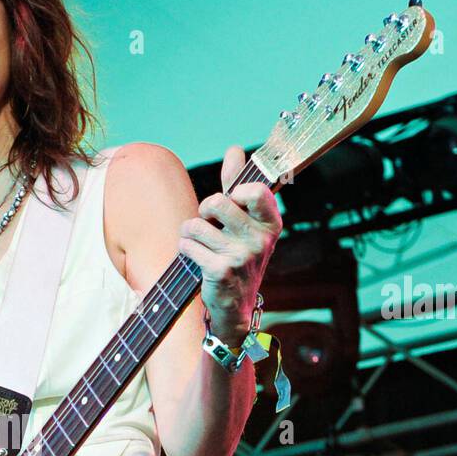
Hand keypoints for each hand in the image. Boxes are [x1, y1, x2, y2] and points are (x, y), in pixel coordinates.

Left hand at [178, 145, 281, 344]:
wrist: (236, 305)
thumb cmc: (238, 255)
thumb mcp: (245, 222)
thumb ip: (237, 185)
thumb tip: (234, 150)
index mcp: (271, 223)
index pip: (253, 189)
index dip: (233, 192)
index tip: (232, 205)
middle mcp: (260, 239)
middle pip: (217, 202)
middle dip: (204, 211)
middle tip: (209, 225)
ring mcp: (242, 256)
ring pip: (196, 224)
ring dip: (190, 232)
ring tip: (200, 244)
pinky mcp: (220, 271)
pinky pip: (187, 244)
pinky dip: (185, 248)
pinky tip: (196, 258)